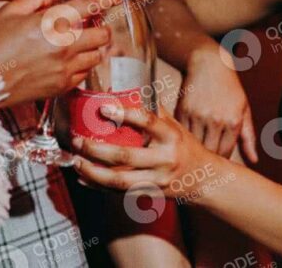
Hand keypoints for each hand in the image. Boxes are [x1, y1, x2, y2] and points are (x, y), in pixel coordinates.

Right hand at [0, 0, 123, 107]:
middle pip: (102, 35)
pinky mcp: (61, 87)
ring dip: (93, 48)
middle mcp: (64, 46)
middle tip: (92, 25)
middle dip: (101, 27)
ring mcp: (65, 69)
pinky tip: (67, 62)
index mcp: (51, 23)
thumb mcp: (7, 13)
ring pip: (97, 56)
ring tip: (79, 44)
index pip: (88, 6)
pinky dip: (81, 66)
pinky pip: (83, 74)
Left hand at [72, 106, 218, 200]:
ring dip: (93, 171)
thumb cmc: (185, 146)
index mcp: (171, 135)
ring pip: (119, 179)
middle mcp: (165, 158)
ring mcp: (157, 179)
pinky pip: (120, 192)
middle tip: (77, 140)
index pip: (147, 121)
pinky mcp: (150, 193)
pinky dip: (98, 185)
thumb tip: (126, 89)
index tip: (103, 107)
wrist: (205, 179)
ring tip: (76, 160)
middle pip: (126, 155)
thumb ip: (152, 110)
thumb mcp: (175, 125)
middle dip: (96, 149)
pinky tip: (83, 177)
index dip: (124, 114)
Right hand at [177, 53, 258, 160]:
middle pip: (209, 152)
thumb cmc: (229, 87)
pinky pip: (182, 133)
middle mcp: (215, 120)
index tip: (218, 163)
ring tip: (194, 152)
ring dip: (194, 149)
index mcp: (233, 121)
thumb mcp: (244, 109)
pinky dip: (184, 138)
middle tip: (205, 161)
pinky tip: (185, 139)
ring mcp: (198, 115)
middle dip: (208, 159)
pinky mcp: (182, 110)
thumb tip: (254, 160)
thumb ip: (248, 137)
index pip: (226, 153)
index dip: (221, 160)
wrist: (208, 63)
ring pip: (194, 144)